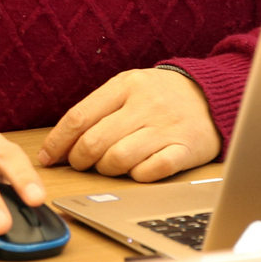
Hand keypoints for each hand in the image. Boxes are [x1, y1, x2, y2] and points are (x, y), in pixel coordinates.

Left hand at [38, 67, 220, 181]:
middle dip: (80, 160)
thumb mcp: (128, 87)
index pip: (79, 117)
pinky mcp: (186, 148)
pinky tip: (137, 170)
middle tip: (81, 164)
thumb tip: (59, 144)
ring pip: (119, 158)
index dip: (58, 142)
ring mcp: (166, 127)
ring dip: (107, 169)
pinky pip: (152, 171)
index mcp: (125, 85)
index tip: (48, 158)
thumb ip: (97, 109)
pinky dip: (138, 176)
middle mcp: (145, 105)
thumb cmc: (160, 95)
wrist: (212, 93)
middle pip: (94, 142)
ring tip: (109, 166)